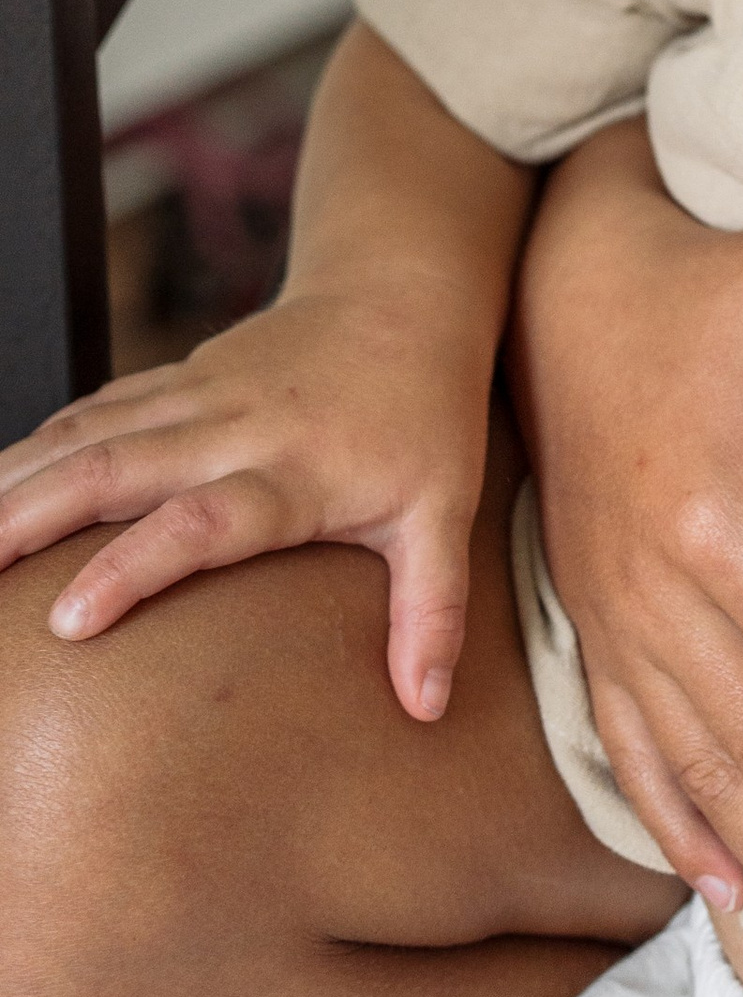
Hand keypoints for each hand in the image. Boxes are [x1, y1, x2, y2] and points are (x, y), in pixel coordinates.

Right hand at [0, 279, 495, 719]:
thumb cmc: (429, 410)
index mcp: (296, 471)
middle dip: (31, 516)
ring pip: (90, 432)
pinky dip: (40, 444)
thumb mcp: (446, 509)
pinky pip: (96, 409)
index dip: (133, 567)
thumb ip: (432, 608)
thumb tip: (427, 707)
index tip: (68, 620)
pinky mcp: (179, 377)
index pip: (203, 522)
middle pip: (117, 467)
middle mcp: (235, 428)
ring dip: (18, 477)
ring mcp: (200, 395)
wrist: (405, 289)